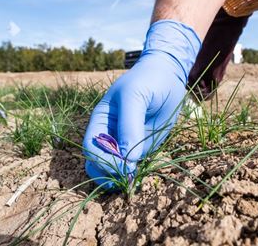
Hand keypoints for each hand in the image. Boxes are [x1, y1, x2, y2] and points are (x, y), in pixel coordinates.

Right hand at [82, 20, 200, 189]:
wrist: (167, 75)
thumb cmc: (147, 81)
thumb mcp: (135, 97)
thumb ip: (129, 126)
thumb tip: (127, 159)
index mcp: (100, 120)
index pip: (91, 147)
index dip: (103, 160)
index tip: (123, 165)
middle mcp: (108, 134)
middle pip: (96, 163)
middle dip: (108, 174)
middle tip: (126, 179)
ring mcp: (124, 143)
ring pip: (111, 170)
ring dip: (118, 179)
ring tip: (132, 182)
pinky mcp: (141, 149)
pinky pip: (132, 167)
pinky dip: (133, 176)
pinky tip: (140, 176)